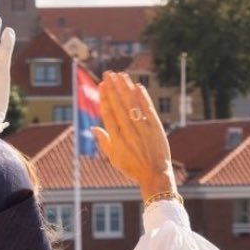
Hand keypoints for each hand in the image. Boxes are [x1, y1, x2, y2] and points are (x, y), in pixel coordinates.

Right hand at [92, 75, 175, 196]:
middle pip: (119, 106)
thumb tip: (93, 128)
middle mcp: (129, 133)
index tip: (101, 85)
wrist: (155, 175)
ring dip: (126, 88)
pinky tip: (138, 86)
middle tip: (108, 74)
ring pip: (132, 105)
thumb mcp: (114, 158)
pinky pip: (148, 110)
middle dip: (113, 88)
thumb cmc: (132, 167)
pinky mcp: (156, 129)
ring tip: (120, 75)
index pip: (108, 114)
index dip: (104, 98)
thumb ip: (104, 142)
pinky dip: (143, 98)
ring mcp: (143, 130)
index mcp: (116, 139)